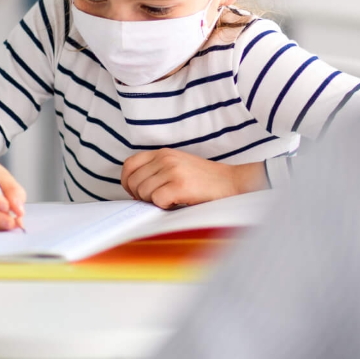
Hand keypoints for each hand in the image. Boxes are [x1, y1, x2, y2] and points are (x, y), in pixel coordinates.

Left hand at [121, 149, 267, 208]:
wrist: (231, 183)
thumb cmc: (204, 180)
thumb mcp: (177, 165)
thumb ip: (156, 170)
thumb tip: (133, 188)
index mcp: (163, 152)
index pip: (129, 165)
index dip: (127, 182)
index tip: (136, 193)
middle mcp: (165, 158)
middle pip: (133, 181)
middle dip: (140, 196)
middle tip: (156, 200)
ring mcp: (172, 171)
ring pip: (143, 192)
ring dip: (153, 202)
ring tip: (171, 200)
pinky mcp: (180, 185)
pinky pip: (157, 200)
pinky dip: (164, 206)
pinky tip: (177, 203)